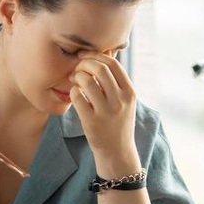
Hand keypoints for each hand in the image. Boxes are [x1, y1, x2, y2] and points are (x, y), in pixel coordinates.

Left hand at [69, 52, 140, 176]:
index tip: (84, 56)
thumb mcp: (124, 100)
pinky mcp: (92, 122)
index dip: (95, 55)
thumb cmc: (118, 121)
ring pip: (87, 81)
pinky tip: (74, 94)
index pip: (113, 63)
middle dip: (84, 63)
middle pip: (100, 69)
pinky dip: (73, 91)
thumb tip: (108, 50)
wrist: (117, 152)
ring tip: (73, 80)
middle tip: (76, 67)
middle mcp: (120, 101)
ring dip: (77, 76)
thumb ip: (116, 78)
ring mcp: (106, 112)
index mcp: (130, 92)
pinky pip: (77, 97)